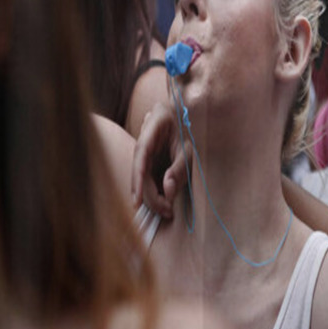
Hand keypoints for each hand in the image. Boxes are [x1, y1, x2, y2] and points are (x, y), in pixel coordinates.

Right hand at [131, 100, 189, 218]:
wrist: (187, 117)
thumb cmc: (190, 130)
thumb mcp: (190, 149)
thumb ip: (179, 169)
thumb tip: (167, 191)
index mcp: (153, 126)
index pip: (141, 154)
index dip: (137, 179)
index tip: (137, 200)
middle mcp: (144, 139)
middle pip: (140, 171)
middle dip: (150, 195)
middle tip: (167, 211)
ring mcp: (144, 151)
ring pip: (142, 176)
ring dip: (152, 196)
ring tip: (168, 210)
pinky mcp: (148, 160)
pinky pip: (148, 177)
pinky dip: (155, 191)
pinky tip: (164, 202)